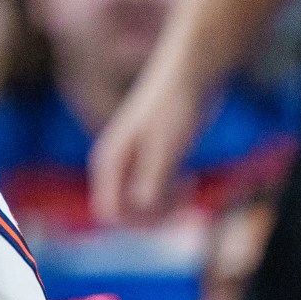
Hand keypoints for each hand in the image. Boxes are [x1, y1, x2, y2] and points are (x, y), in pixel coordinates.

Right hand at [89, 59, 203, 225]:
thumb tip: (141, 207)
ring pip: (141, 207)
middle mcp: (115, 166)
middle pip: (125, 214)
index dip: (139, 222)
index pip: (109, 212)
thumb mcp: (167, 146)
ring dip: (167, 209)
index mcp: (109, 161)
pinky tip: (191, 181)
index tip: (172, 209)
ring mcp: (132, 164)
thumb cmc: (176, 107)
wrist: (190, 77)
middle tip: (187, 199)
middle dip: (156, 218)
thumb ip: (152, 178)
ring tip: (191, 187)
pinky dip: (173, 198)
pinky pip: (154, 196)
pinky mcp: (151, 162)